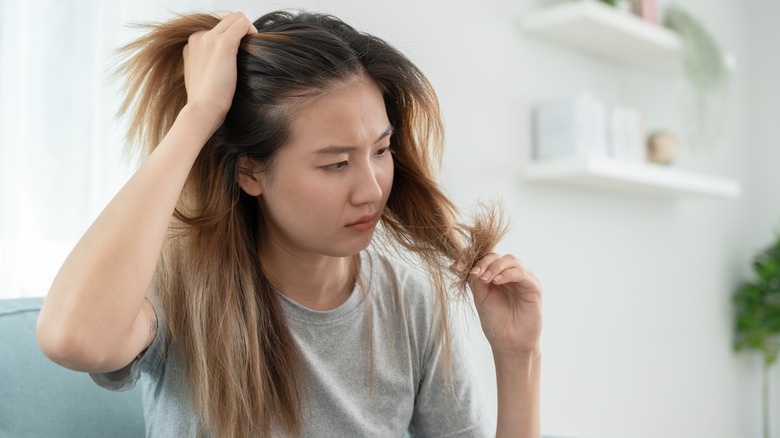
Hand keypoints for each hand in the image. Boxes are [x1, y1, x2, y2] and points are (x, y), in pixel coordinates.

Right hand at [182, 12, 256, 127]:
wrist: (203, 109)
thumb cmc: (206, 101)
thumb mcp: (204, 78)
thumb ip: (210, 65)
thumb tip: (226, 64)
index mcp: (192, 45)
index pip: (217, 29)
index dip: (231, 39)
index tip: (238, 54)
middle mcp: (198, 38)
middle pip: (227, 20)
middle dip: (241, 31)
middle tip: (249, 49)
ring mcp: (209, 39)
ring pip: (236, 18)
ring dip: (248, 30)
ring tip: (252, 49)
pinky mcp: (222, 44)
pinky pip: (242, 23)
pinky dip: (252, 31)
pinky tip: (255, 45)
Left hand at [468, 253, 542, 356]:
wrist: (509, 343)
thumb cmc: (496, 322)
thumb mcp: (481, 298)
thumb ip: (475, 281)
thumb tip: (461, 266)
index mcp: (497, 275)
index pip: (486, 258)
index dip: (472, 260)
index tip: (457, 268)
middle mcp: (511, 274)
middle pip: (498, 256)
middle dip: (483, 262)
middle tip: (474, 273)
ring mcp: (524, 279)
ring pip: (510, 260)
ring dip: (495, 266)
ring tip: (484, 278)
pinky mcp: (534, 287)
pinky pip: (521, 273)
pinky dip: (507, 274)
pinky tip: (496, 281)